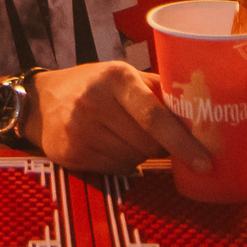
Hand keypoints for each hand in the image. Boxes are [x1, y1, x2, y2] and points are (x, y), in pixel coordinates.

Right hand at [23, 61, 211, 175]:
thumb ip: (159, 91)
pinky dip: (121, 163)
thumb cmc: (94, 86)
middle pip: (147, 143)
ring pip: (133, 160)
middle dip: (159, 146)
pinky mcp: (71, 153)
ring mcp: (80, 129)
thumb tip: (202, 114)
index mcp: (117, 77)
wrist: (41, 101)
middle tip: (156, 138)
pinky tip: (109, 146)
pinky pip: (115, 169)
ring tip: (124, 136)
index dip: (183, 142)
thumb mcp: (124, 76)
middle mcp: (95, 101)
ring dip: (139, 155)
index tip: (205, 162)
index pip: (155, 116)